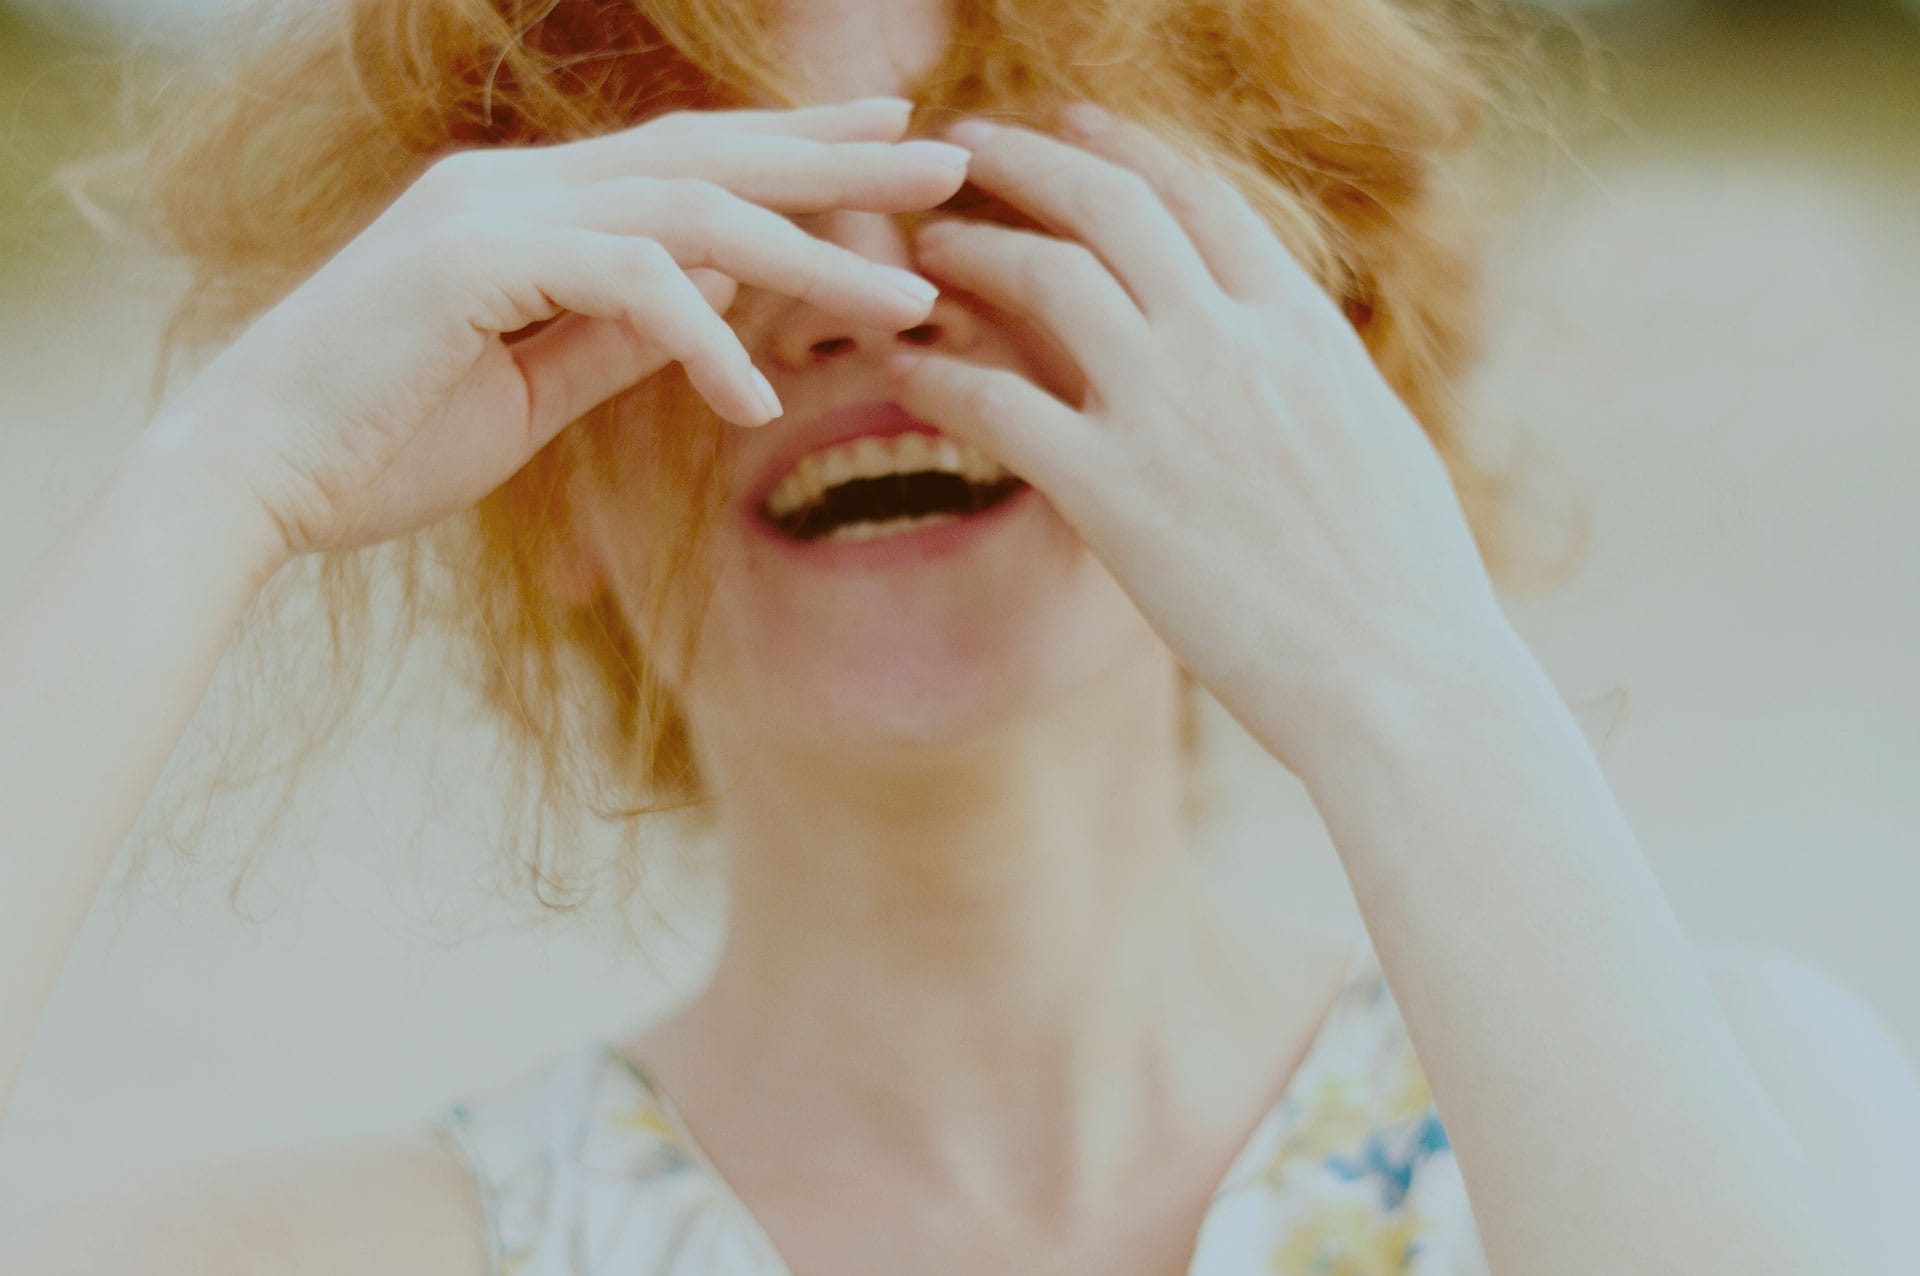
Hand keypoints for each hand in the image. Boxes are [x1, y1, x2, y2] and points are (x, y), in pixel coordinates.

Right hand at [146, 97, 966, 562]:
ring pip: (692, 209)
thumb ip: (621, 336)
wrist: (254, 478)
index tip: (890, 155)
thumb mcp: (535, 390)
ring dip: (811, 255)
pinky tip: (757, 404)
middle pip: (712, 155)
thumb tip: (718, 302)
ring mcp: (494, 213)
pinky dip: (703, 339)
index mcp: (534, 209)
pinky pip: (627, 281)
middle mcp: (519, 187)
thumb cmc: (384, 439)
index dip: (795, 154)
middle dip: (838, 160)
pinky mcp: (472, 262)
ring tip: (909, 298)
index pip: (690, 162)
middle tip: (951, 161)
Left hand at [885, 104, 1521, 773]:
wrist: (1405, 679)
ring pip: (1047, 278)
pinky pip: (1000, 405)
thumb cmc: (1404, 584)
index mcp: (1301, 326)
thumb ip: (1309, 375)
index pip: (1197, 196)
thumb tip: (1290, 354)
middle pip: (1109, 205)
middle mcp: (1232, 344)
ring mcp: (1169, 413)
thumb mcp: (1373, 439)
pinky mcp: (1114, 497)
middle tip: (962, 148)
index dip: (1122, 146)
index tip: (1069, 124)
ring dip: (972, 247)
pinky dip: (941, 373)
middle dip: (1025, 159)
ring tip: (924, 245)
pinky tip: (905, 368)